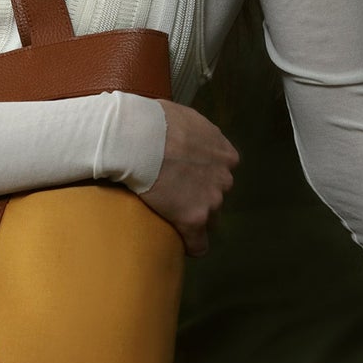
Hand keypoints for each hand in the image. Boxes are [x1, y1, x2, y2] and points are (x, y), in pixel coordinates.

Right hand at [136, 98, 239, 256]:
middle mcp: (225, 177)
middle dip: (200, 196)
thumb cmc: (153, 121)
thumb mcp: (182, 116)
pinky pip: (199, 243)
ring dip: (193, 216)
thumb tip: (180, 128)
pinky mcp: (194, 219)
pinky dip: (192, 244)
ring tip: (171, 216)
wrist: (138, 139)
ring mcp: (212, 199)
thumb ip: (192, 130)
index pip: (221, 172)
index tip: (186, 179)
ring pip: (208, 218)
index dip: (203, 177)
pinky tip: (183, 246)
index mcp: (225, 153)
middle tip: (174, 194)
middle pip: (217, 195)